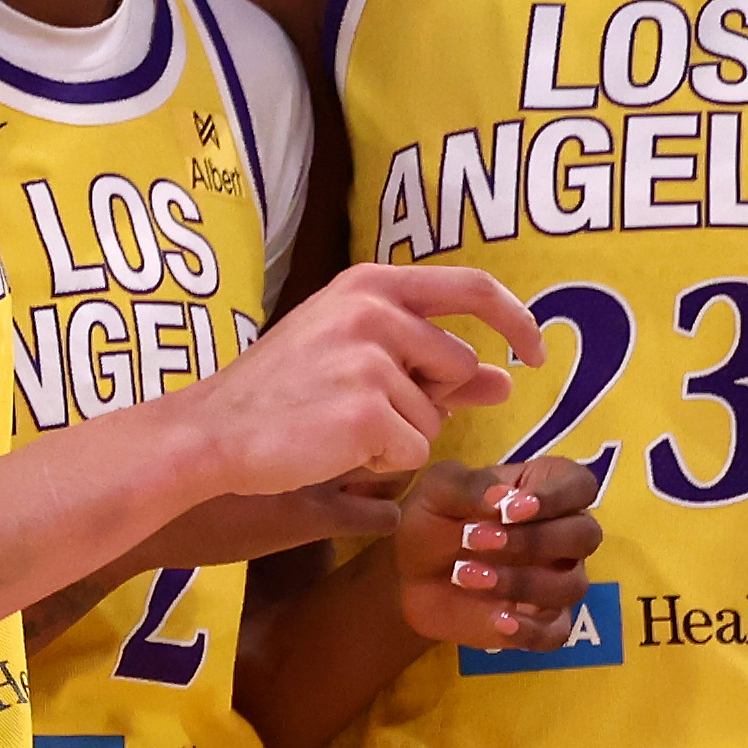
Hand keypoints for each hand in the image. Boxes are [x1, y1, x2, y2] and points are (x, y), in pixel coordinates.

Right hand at [185, 266, 544, 492]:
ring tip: (336, 427)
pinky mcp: (367, 411)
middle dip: (428, 400)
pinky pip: (413, 451)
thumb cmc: (281, 396)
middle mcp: (372, 311)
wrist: (212, 433)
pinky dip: (381, 463)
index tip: (534, 352)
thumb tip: (504, 380)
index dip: (515, 318)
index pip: (470, 286)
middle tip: (363, 411)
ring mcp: (370, 360)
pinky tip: (333, 449)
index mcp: (369, 284)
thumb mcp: (356, 359)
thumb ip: (432, 364)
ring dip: (400, 436)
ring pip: (434, 417)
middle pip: (456, 365)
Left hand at [396, 454, 603, 654]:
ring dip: (523, 583)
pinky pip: (556, 633)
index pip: (581, 486)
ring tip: (466, 576)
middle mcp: (564, 534)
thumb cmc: (435, 520)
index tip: (510, 511)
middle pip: (584, 535)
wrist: (409, 574)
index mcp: (548, 490)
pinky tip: (499, 620)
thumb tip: (502, 498)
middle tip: (476, 541)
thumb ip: (469, 486)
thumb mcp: (439, 491)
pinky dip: (531, 630)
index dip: (555, 497)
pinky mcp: (541, 623)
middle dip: (534, 540)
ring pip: (571, 585)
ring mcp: (557, 581)